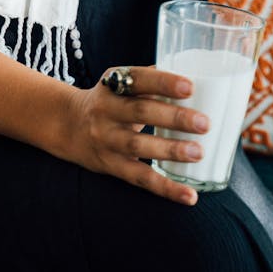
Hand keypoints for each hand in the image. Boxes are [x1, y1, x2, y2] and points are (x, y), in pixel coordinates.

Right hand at [61, 65, 209, 204]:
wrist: (69, 125)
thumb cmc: (110, 101)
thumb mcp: (120, 83)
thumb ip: (150, 80)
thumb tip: (195, 75)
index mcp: (112, 84)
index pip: (138, 79)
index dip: (163, 82)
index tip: (190, 86)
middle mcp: (106, 110)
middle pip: (140, 112)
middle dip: (174, 117)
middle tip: (204, 123)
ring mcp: (106, 139)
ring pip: (138, 146)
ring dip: (170, 150)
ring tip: (198, 153)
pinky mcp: (111, 166)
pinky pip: (139, 178)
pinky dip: (165, 188)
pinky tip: (188, 196)